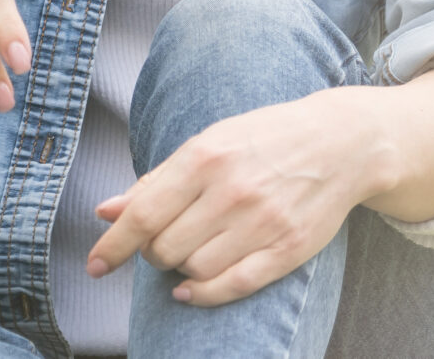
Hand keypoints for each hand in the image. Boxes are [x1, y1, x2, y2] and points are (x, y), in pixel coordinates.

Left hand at [87, 65, 433, 307]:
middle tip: (161, 240)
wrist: (339, 142)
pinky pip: (234, 285)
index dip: (113, 245)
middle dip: (152, 252)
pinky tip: (188, 289)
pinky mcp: (289, 248)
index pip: (143, 214)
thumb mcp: (206, 144)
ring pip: (195, 269)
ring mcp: (263, 222)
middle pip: (165, 247)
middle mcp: (231, 191)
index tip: (94, 266)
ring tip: (187, 250)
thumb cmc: (261, 140)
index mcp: (204, 158)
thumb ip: (155, 181)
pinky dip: (203, 294)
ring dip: (179, 268)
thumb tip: (106, 211)